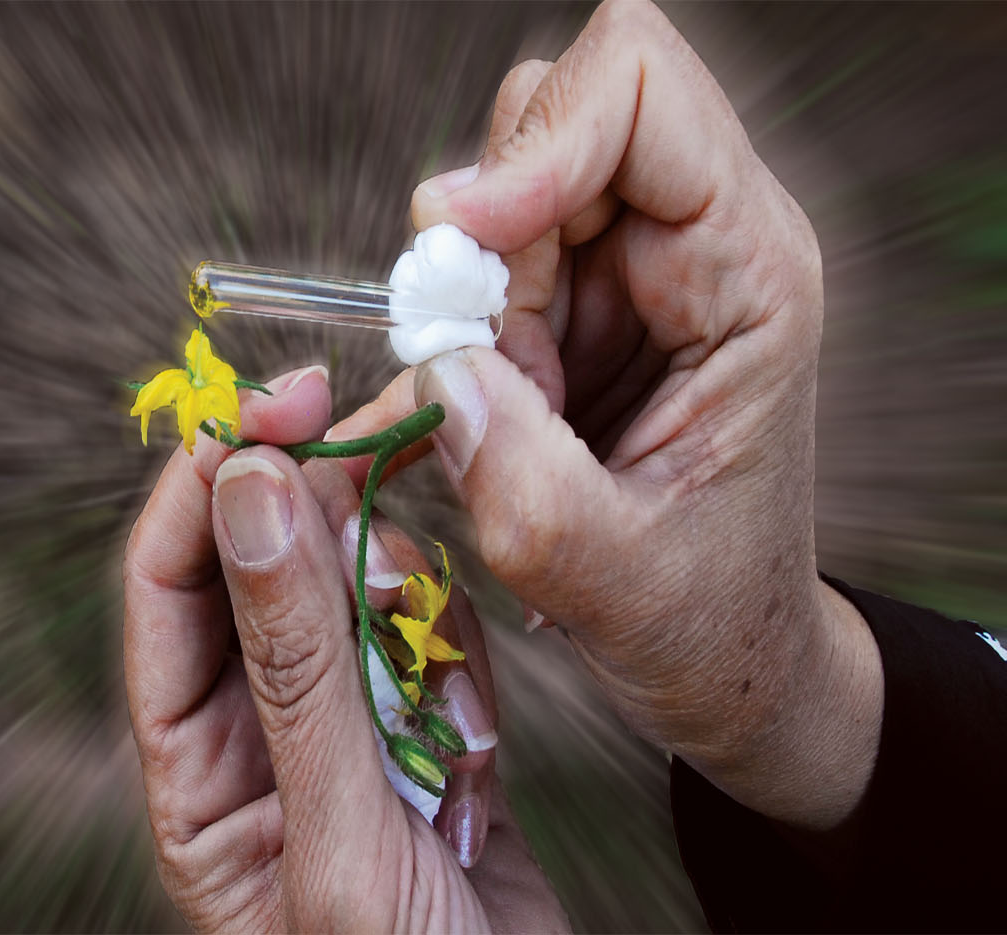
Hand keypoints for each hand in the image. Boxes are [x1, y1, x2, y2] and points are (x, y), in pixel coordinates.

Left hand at [123, 367, 564, 930]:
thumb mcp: (337, 833)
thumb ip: (292, 661)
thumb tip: (249, 493)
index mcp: (194, 769)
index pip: (170, 583)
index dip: (212, 480)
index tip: (275, 404)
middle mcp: (257, 737)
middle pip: (266, 566)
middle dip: (323, 506)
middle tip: (389, 432)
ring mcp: (347, 734)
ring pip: (357, 594)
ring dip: (403, 602)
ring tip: (437, 695)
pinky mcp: (428, 740)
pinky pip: (430, 645)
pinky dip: (456, 654)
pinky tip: (470, 739)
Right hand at [352, 0, 882, 830]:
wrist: (723, 655)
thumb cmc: (707, 616)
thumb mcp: (608, 573)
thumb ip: (514, 471)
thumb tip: (432, 357)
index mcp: (747, 271)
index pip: (640, 89)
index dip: (536, 142)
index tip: (461, 241)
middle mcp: (693, 243)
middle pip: (547, 125)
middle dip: (481, 243)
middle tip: (485, 367)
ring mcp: (627, 271)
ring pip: (493, 200)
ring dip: (466, 307)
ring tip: (508, 419)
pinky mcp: (574, 307)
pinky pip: (475, 271)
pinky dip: (452, 341)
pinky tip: (482, 421)